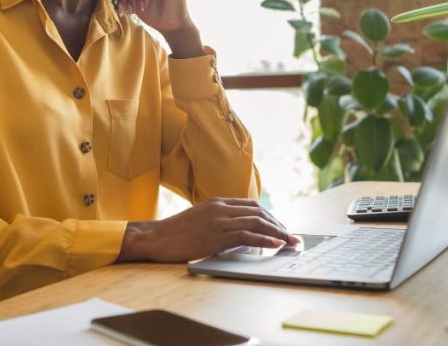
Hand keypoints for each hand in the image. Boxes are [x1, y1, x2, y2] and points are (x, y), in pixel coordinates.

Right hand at [116, 197, 302, 262]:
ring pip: (257, 222)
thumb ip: (220, 222)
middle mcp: (220, 207)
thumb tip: (241, 235)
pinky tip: (276, 244)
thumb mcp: (200, 220)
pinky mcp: (217, 234)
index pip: (251, 205)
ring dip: (278, 232)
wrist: (155, 238)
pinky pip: (248, 234)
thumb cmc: (175, 233)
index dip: (270, 216)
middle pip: (258, 212)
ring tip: (290, 242)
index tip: (280, 227)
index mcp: (217, 202)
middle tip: (292, 236)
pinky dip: (266, 239)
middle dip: (278, 224)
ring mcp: (219, 220)